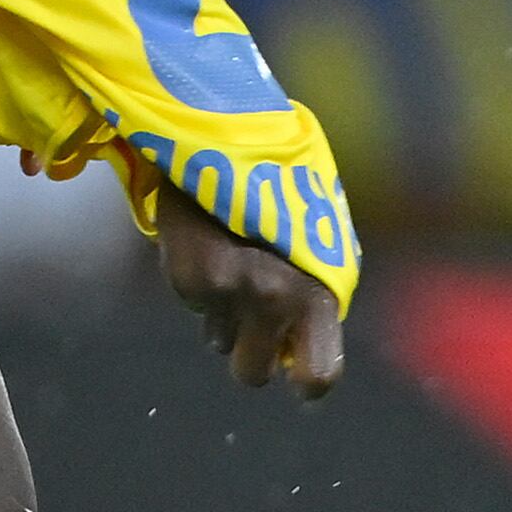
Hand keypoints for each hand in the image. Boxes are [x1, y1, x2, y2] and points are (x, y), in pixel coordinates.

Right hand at [153, 182, 341, 398]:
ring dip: (223, 314)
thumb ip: (310, 294)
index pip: (318, 375)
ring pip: (219, 341)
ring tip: (229, 258)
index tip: (291, 366)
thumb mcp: (315, 241)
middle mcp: (277, 297)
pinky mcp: (191, 278)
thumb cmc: (281, 187)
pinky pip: (194, 304)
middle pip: (254, 373)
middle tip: (249, 314)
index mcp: (319, 290)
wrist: (228, 129)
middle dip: (250, 353)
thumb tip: (297, 347)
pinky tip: (206, 240)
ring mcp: (231, 290)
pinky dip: (197, 283)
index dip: (304, 381)